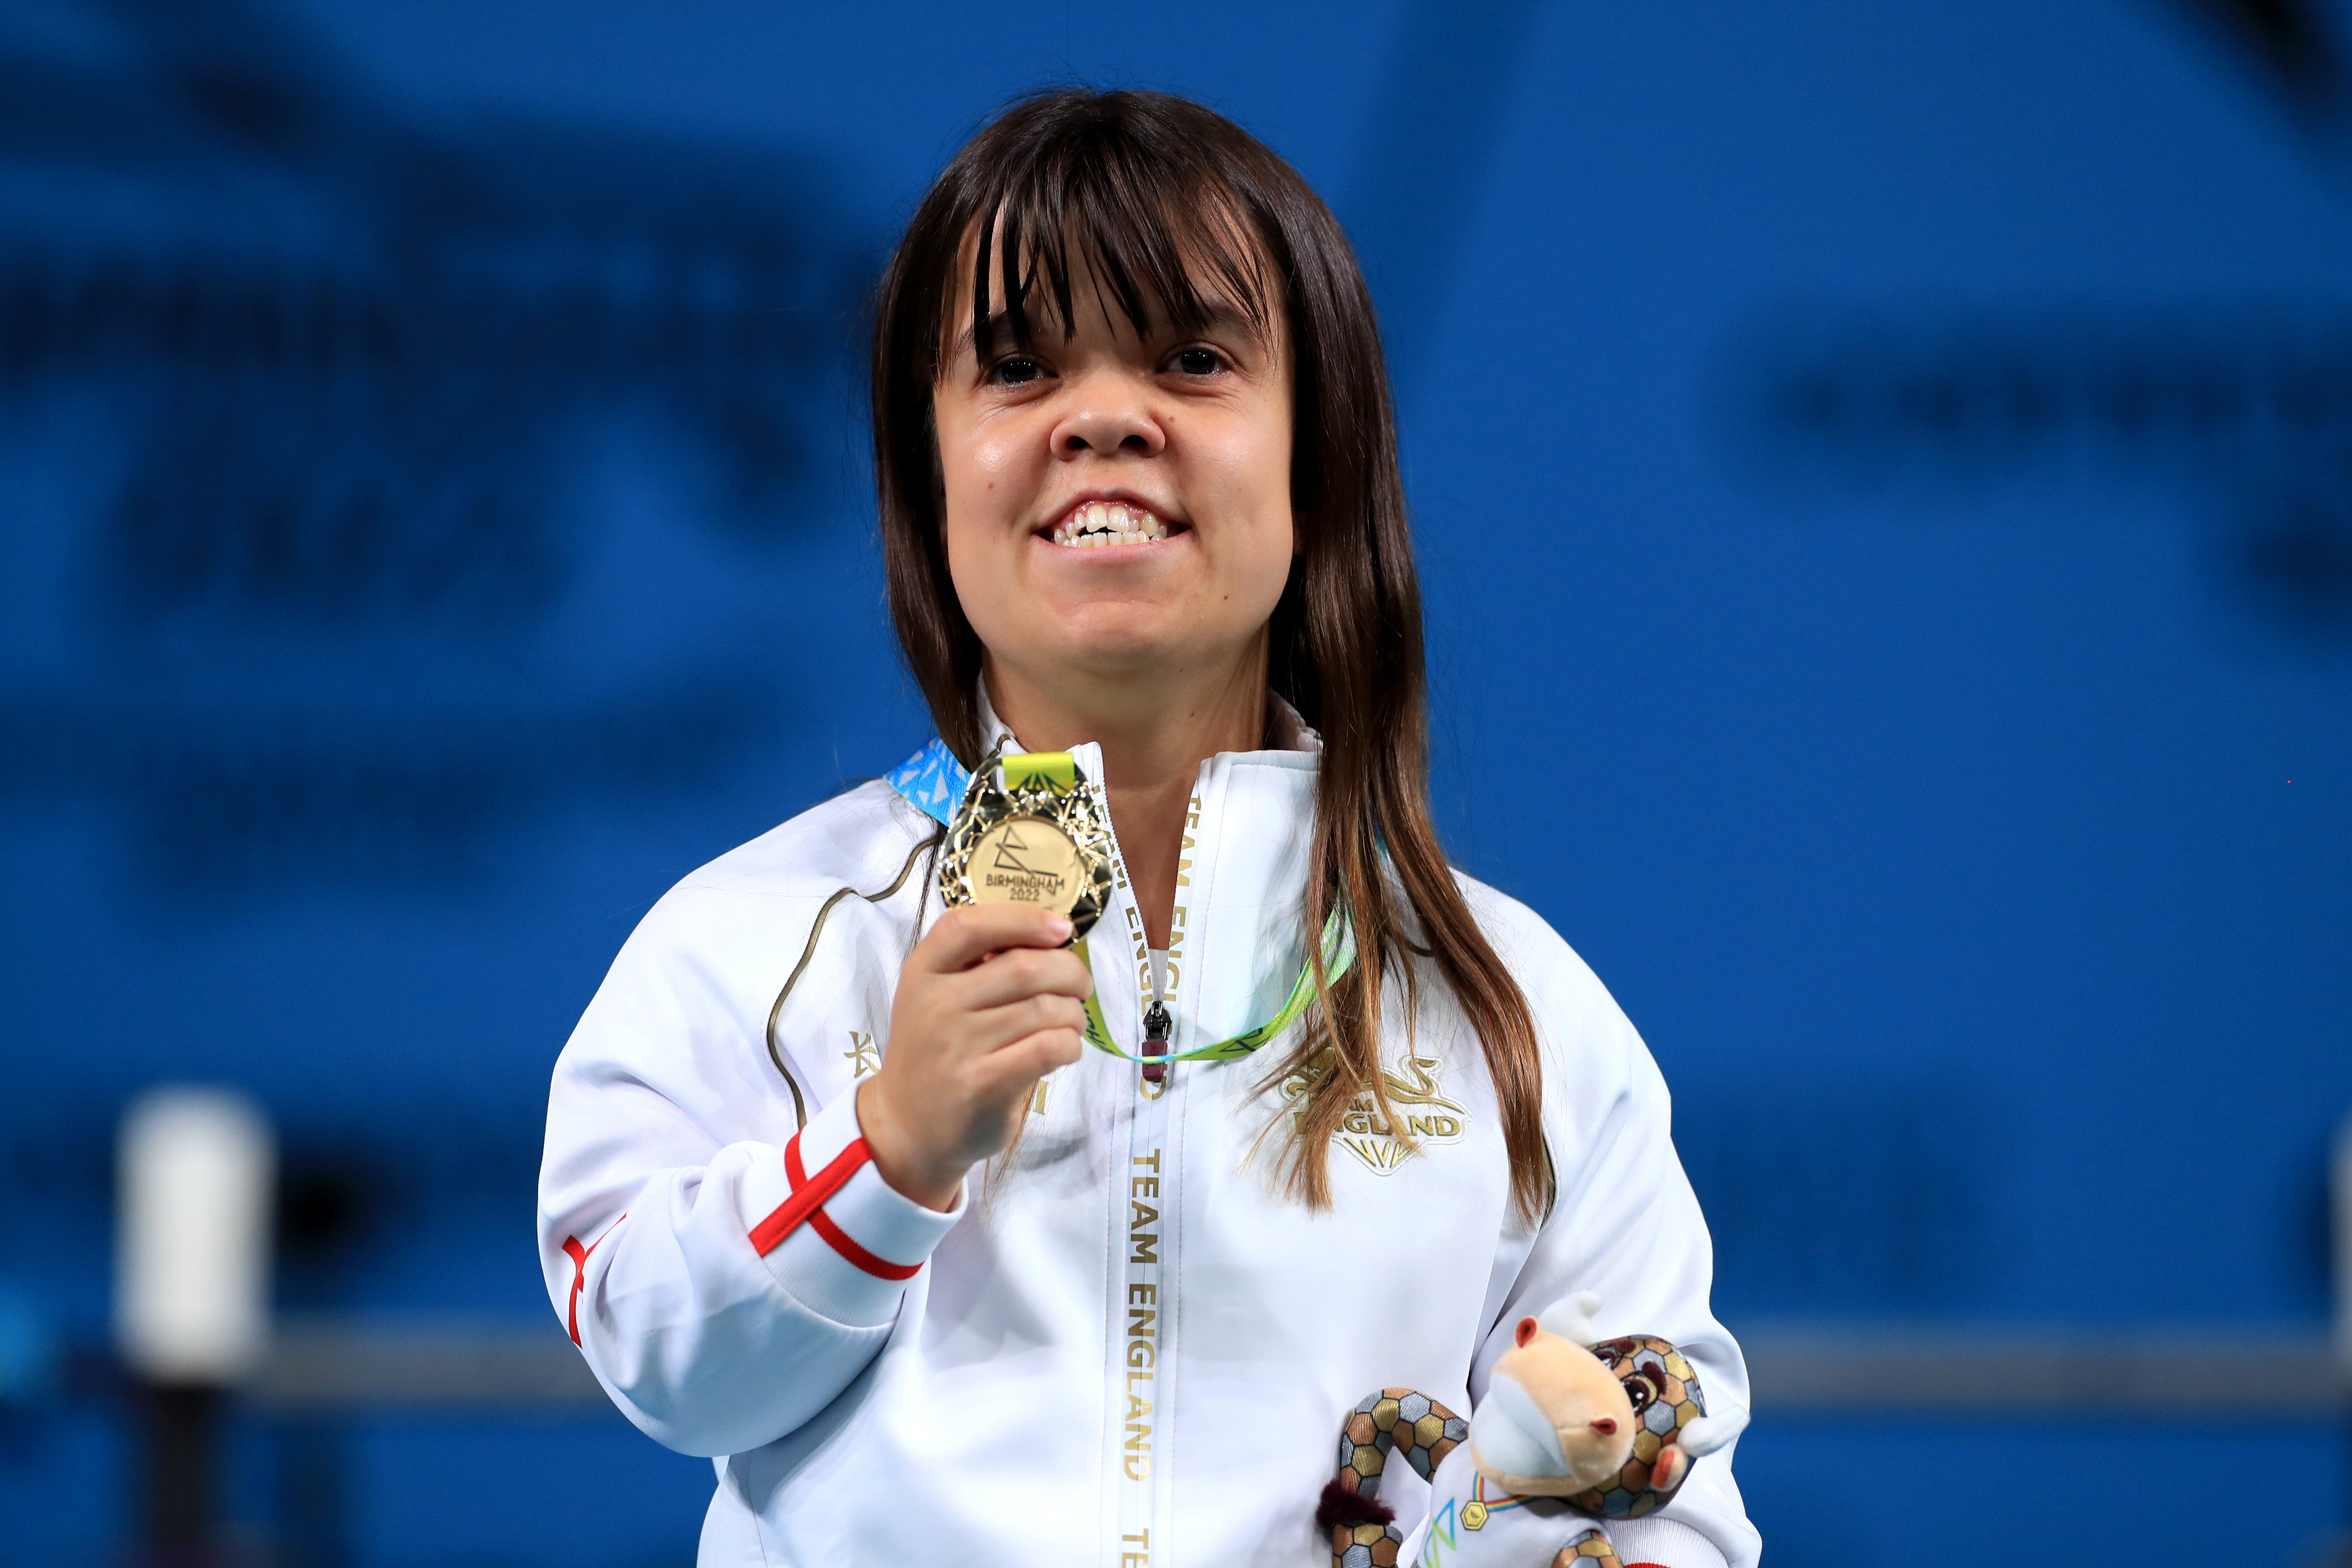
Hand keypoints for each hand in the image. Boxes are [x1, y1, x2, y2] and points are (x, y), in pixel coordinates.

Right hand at [856, 904, 1093, 1209]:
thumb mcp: (935, 997)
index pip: (970, 925)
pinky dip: (1070, 1044)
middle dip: (1070, 972)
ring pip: (1045, 1009)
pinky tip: (1065, 1049)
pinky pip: (1048, 1047)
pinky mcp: (984, 1084)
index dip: (1023, 919)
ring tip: (1072, 1022)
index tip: (1061, 928)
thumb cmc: (936, 1052)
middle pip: (1024, 967)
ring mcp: (958, 1046)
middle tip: (1080, 986)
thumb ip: (977, 964)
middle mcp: (936, 1004)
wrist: (906, 1126)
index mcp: (923, 971)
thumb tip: (1052, 935)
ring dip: (1074, 1014)